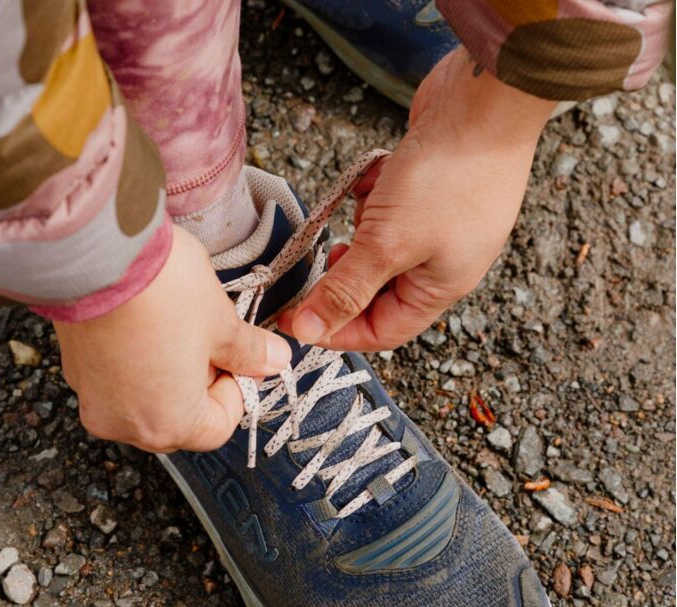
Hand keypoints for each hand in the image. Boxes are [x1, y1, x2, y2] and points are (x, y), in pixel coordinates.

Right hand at [55, 227, 291, 451]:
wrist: (93, 252)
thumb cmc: (159, 291)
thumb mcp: (220, 322)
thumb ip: (249, 352)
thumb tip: (273, 361)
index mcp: (168, 424)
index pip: (217, 428)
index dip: (235, 391)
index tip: (239, 359)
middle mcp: (125, 423)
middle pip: (180, 420)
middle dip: (202, 384)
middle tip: (211, 342)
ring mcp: (94, 399)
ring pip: (147, 400)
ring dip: (169, 375)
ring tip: (177, 329)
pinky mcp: (75, 372)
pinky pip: (117, 382)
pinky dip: (137, 363)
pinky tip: (147, 325)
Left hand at [280, 46, 555, 350]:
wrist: (489, 96)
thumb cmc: (448, 177)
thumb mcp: (387, 244)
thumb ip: (346, 290)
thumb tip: (310, 332)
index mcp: (439, 288)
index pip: (382, 332)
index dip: (337, 331)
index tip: (295, 320)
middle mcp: (441, 262)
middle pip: (377, 291)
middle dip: (345, 277)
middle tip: (317, 261)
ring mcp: (437, 225)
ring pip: (379, 247)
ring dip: (360, 233)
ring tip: (361, 210)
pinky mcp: (428, 190)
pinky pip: (386, 209)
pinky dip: (372, 198)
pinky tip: (376, 178)